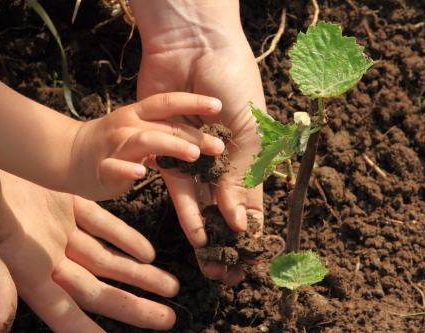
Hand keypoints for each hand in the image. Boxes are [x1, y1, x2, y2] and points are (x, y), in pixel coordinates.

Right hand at [0, 167, 178, 331]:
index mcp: (29, 270)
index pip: (65, 313)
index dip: (88, 332)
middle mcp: (48, 256)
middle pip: (98, 290)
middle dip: (134, 306)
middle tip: (168, 319)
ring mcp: (60, 230)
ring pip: (107, 259)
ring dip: (140, 273)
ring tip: (172, 286)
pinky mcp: (69, 203)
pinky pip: (103, 225)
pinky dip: (126, 238)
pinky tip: (149, 253)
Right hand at [69, 92, 224, 200]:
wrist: (70, 155)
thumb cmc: (114, 142)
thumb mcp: (140, 130)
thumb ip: (166, 131)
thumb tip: (202, 137)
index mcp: (139, 114)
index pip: (168, 103)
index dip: (193, 102)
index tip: (218, 105)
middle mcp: (128, 125)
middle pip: (165, 125)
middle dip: (194, 135)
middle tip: (218, 146)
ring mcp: (114, 145)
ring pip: (144, 141)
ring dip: (170, 146)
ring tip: (193, 155)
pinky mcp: (102, 167)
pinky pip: (114, 166)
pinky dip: (127, 168)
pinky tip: (141, 172)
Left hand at [129, 0, 265, 284]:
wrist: (195, 46)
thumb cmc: (234, 82)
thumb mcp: (249, 130)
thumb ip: (241, 176)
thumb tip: (239, 221)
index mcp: (251, 154)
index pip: (254, 201)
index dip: (254, 230)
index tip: (254, 258)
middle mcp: (224, 160)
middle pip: (226, 209)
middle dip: (228, 238)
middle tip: (229, 269)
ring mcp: (197, 158)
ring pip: (202, 204)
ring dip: (206, 231)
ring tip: (210, 258)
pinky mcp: (169, 151)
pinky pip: (178, 186)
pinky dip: (187, 210)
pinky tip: (195, 231)